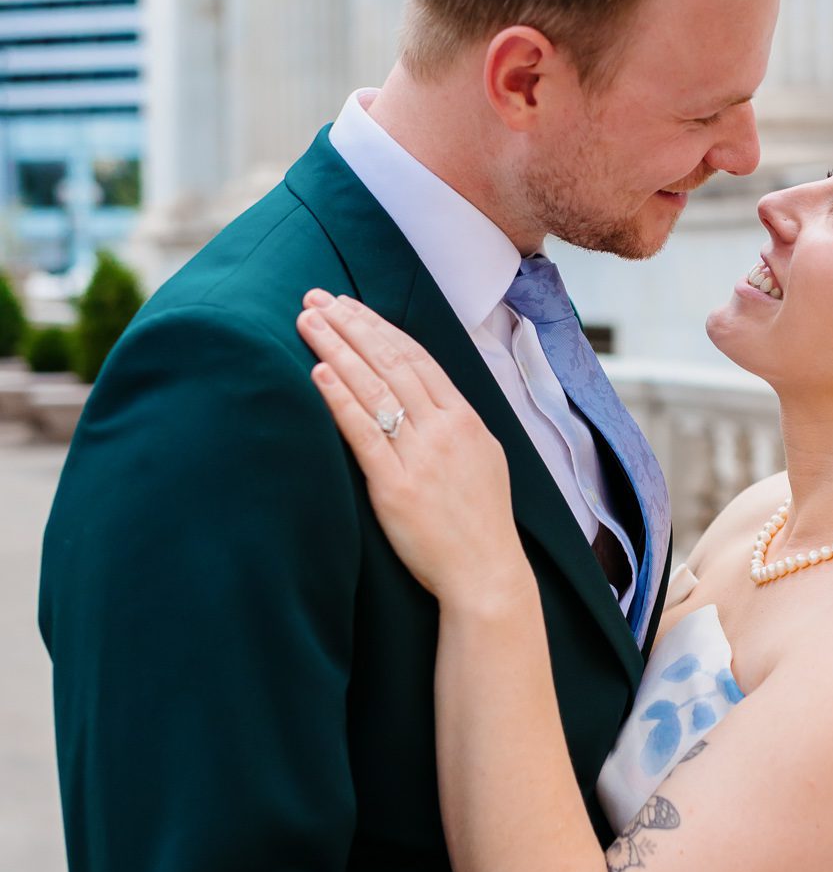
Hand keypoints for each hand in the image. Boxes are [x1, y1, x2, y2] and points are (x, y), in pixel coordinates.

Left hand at [297, 290, 531, 613]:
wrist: (486, 574)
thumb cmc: (479, 523)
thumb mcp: (481, 459)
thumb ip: (452, 426)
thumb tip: (421, 399)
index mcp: (466, 420)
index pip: (417, 358)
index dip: (379, 327)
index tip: (348, 305)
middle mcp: (445, 430)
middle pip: (391, 362)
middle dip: (351, 325)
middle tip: (316, 297)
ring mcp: (422, 456)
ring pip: (375, 388)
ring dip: (338, 348)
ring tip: (308, 321)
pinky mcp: (397, 487)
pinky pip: (364, 433)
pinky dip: (340, 398)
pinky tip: (318, 372)